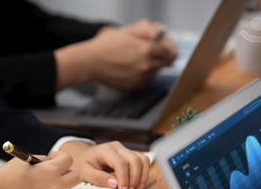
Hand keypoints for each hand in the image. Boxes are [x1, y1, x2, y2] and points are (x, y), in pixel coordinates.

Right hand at [0, 151, 79, 188]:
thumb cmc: (8, 174)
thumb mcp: (26, 159)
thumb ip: (43, 160)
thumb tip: (52, 161)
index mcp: (50, 171)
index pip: (69, 160)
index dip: (61, 156)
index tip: (52, 157)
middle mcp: (54, 185)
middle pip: (76, 177)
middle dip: (68, 170)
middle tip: (55, 167)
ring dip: (63, 181)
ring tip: (47, 178)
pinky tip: (41, 186)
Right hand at [55, 20, 177, 90]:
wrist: (89, 63)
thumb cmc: (105, 45)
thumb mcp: (126, 30)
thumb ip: (146, 30)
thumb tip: (158, 33)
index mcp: (147, 50)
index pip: (171, 52)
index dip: (167, 47)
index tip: (162, 46)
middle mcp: (147, 66)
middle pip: (165, 63)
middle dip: (159, 57)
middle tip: (148, 52)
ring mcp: (141, 78)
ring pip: (154, 72)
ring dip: (150, 66)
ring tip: (133, 60)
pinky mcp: (134, 87)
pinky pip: (145, 80)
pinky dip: (141, 75)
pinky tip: (129, 69)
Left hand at [60, 141, 149, 188]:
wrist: (84, 156)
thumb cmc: (84, 164)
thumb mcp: (85, 173)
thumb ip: (99, 178)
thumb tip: (115, 184)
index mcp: (105, 150)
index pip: (120, 163)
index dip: (124, 179)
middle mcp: (117, 147)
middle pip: (134, 160)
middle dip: (134, 179)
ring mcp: (125, 149)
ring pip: (142, 160)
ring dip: (142, 176)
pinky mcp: (130, 154)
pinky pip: (143, 161)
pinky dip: (144, 173)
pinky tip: (138, 184)